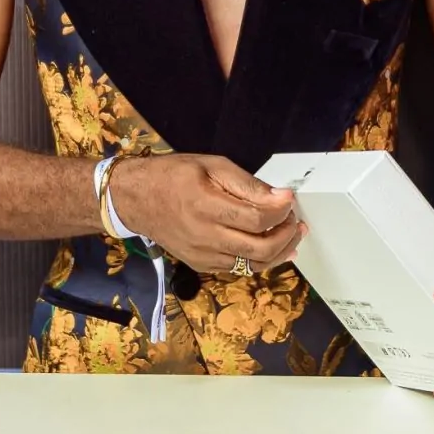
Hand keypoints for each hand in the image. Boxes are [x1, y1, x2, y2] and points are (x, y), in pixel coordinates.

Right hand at [106, 153, 304, 274]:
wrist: (136, 200)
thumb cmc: (173, 175)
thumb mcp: (211, 165)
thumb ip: (246, 184)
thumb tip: (280, 198)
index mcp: (206, 205)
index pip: (257, 218)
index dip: (281, 211)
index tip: (290, 199)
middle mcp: (204, 236)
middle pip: (260, 248)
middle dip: (287, 235)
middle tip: (296, 222)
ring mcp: (202, 255)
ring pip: (252, 265)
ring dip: (279, 252)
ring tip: (291, 236)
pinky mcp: (200, 265)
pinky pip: (238, 269)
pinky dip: (259, 260)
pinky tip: (270, 248)